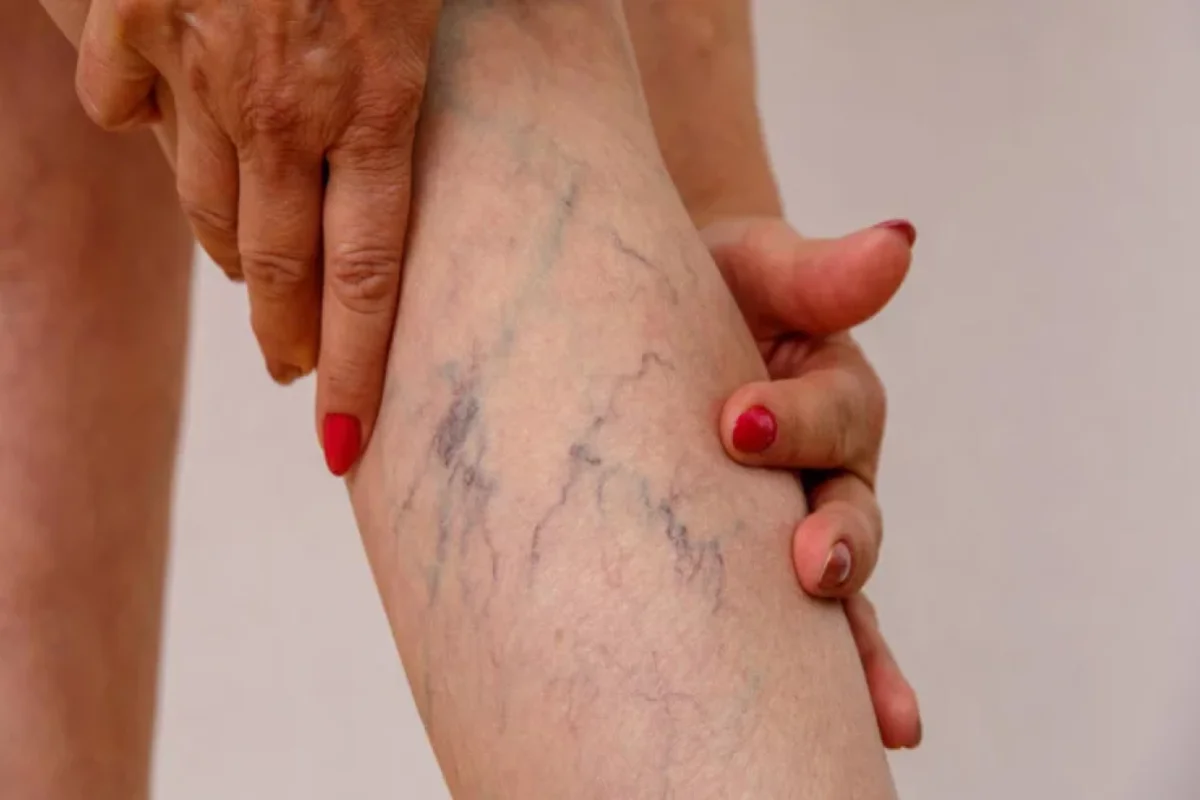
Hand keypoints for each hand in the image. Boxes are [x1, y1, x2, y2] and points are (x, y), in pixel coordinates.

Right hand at [73, 0, 441, 474]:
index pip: (370, 278)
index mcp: (378, 101)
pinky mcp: (137, 15)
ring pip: (204, 200)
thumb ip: (434, 74)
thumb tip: (444, 113)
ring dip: (230, 252)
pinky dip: (145, 124)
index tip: (350, 443)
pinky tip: (164, 133)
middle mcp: (285, 107)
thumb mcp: (443, 0)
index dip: (359, 369)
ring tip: (253, 284)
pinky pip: (123, 103)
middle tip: (299, 376)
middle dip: (290, 335)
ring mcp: (202, 64)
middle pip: (280, 264)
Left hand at [705, 216, 921, 748]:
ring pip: (841, 586)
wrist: (646, 319)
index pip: (835, 411)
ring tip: (867, 702)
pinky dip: (843, 678)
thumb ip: (817, 272)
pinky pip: (807, 631)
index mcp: (832, 390)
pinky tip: (878, 726)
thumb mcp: (752, 266)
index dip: (795, 421)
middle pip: (853, 511)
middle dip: (837, 541)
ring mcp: (799, 521)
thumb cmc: (703, 287)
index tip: (735, 420)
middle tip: (811, 560)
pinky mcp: (760, 567)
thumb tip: (900, 239)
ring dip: (853, 641)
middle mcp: (829, 466)